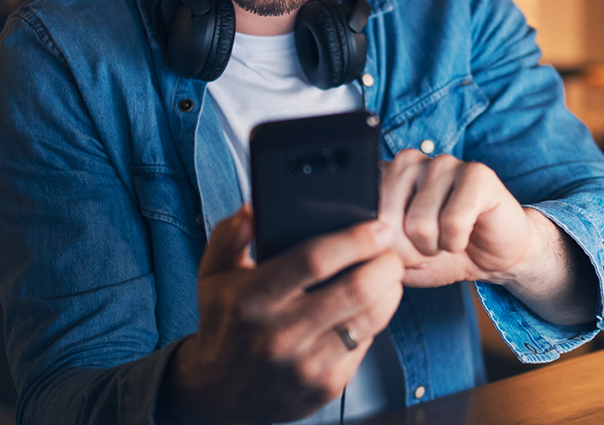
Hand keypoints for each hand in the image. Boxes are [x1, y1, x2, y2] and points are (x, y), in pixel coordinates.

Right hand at [157, 206, 404, 424]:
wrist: (219, 394)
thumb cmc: (224, 323)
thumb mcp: (213, 274)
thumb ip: (229, 235)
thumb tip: (252, 209)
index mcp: (254, 297)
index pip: (314, 260)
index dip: (355, 240)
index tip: (378, 228)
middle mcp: (281, 333)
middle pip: (356, 290)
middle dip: (386, 263)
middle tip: (389, 250)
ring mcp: (306, 363)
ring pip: (371, 318)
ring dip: (390, 290)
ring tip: (386, 275)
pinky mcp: (326, 385)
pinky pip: (367, 344)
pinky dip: (375, 320)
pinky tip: (367, 308)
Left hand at [379, 150, 598, 325]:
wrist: (496, 255)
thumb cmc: (445, 252)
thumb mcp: (401, 260)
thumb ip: (376, 250)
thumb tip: (365, 244)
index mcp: (385, 177)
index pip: (361, 213)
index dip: (379, 246)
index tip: (400, 251)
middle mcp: (410, 162)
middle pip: (386, 220)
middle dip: (407, 251)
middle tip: (427, 247)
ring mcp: (443, 162)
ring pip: (419, 223)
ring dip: (435, 247)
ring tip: (447, 238)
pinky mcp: (476, 173)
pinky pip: (453, 222)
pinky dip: (457, 242)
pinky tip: (464, 235)